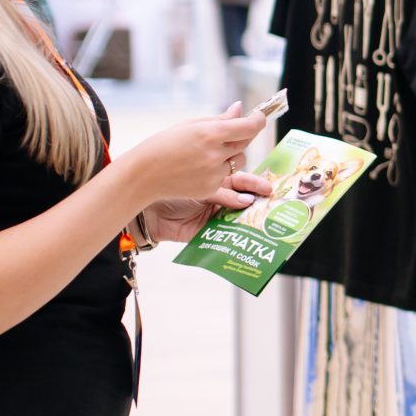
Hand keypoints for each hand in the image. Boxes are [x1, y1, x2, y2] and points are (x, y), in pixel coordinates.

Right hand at [122, 105, 268, 209]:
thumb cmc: (164, 144)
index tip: (259, 117)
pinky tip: (198, 167)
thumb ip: (220, 119)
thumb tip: (240, 108)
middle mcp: (215, 154)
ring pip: (238, 161)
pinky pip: (226, 176)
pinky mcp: (211, 188)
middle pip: (245, 143)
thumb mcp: (190, 125)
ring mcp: (214, 173)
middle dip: (243, 136)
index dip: (258, 120)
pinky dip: (219, 170)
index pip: (248, 127)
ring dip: (231, 154)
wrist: (143, 175)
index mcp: (209, 134)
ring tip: (206, 152)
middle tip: (232, 132)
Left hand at [144, 181, 272, 243]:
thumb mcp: (197, 182)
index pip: (242, 180)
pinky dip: (237, 234)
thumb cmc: (167, 187)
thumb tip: (247, 199)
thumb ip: (222, 191)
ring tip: (262, 214)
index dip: (255, 182)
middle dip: (258, 198)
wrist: (146, 208)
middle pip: (245, 198)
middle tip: (270, 197)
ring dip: (251, 216)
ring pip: (239, 216)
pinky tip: (246, 231)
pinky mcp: (210, 234)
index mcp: (217, 181)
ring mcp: (215, 216)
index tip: (269, 184)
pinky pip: (227, 235)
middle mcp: (220, 198)